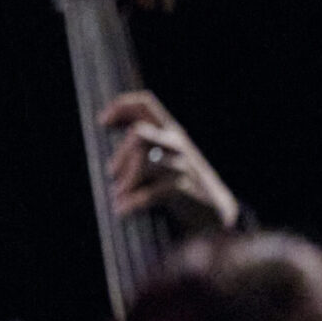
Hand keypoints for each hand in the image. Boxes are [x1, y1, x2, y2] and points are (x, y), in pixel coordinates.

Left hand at [102, 90, 240, 235]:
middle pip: (139, 134)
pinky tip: (122, 210)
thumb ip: (145, 146)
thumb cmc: (184, 187)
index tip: (102, 121)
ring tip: (118, 196)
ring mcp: (183, 165)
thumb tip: (110, 140)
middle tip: (112, 174)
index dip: (121, 106)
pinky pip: (149, 191)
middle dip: (120, 155)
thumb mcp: (167, 160)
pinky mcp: (184, 188)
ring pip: (143, 161)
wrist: (219, 215)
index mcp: (172, 133)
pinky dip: (131, 202)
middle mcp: (178, 144)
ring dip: (125, 180)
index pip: (146, 105)